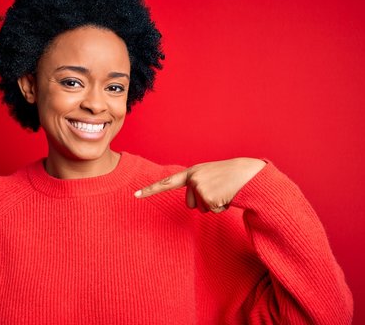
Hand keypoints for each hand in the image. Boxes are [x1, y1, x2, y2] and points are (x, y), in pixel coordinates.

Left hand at [135, 158, 265, 212]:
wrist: (248, 174)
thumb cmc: (229, 177)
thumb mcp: (209, 175)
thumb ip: (196, 184)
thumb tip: (192, 203)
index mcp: (191, 172)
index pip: (166, 182)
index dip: (150, 190)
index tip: (135, 195)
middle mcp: (192, 178)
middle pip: (190, 204)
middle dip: (204, 202)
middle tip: (217, 190)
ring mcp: (199, 187)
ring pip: (201, 209)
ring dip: (213, 204)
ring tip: (223, 191)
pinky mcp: (208, 196)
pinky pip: (212, 211)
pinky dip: (221, 207)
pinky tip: (227, 196)